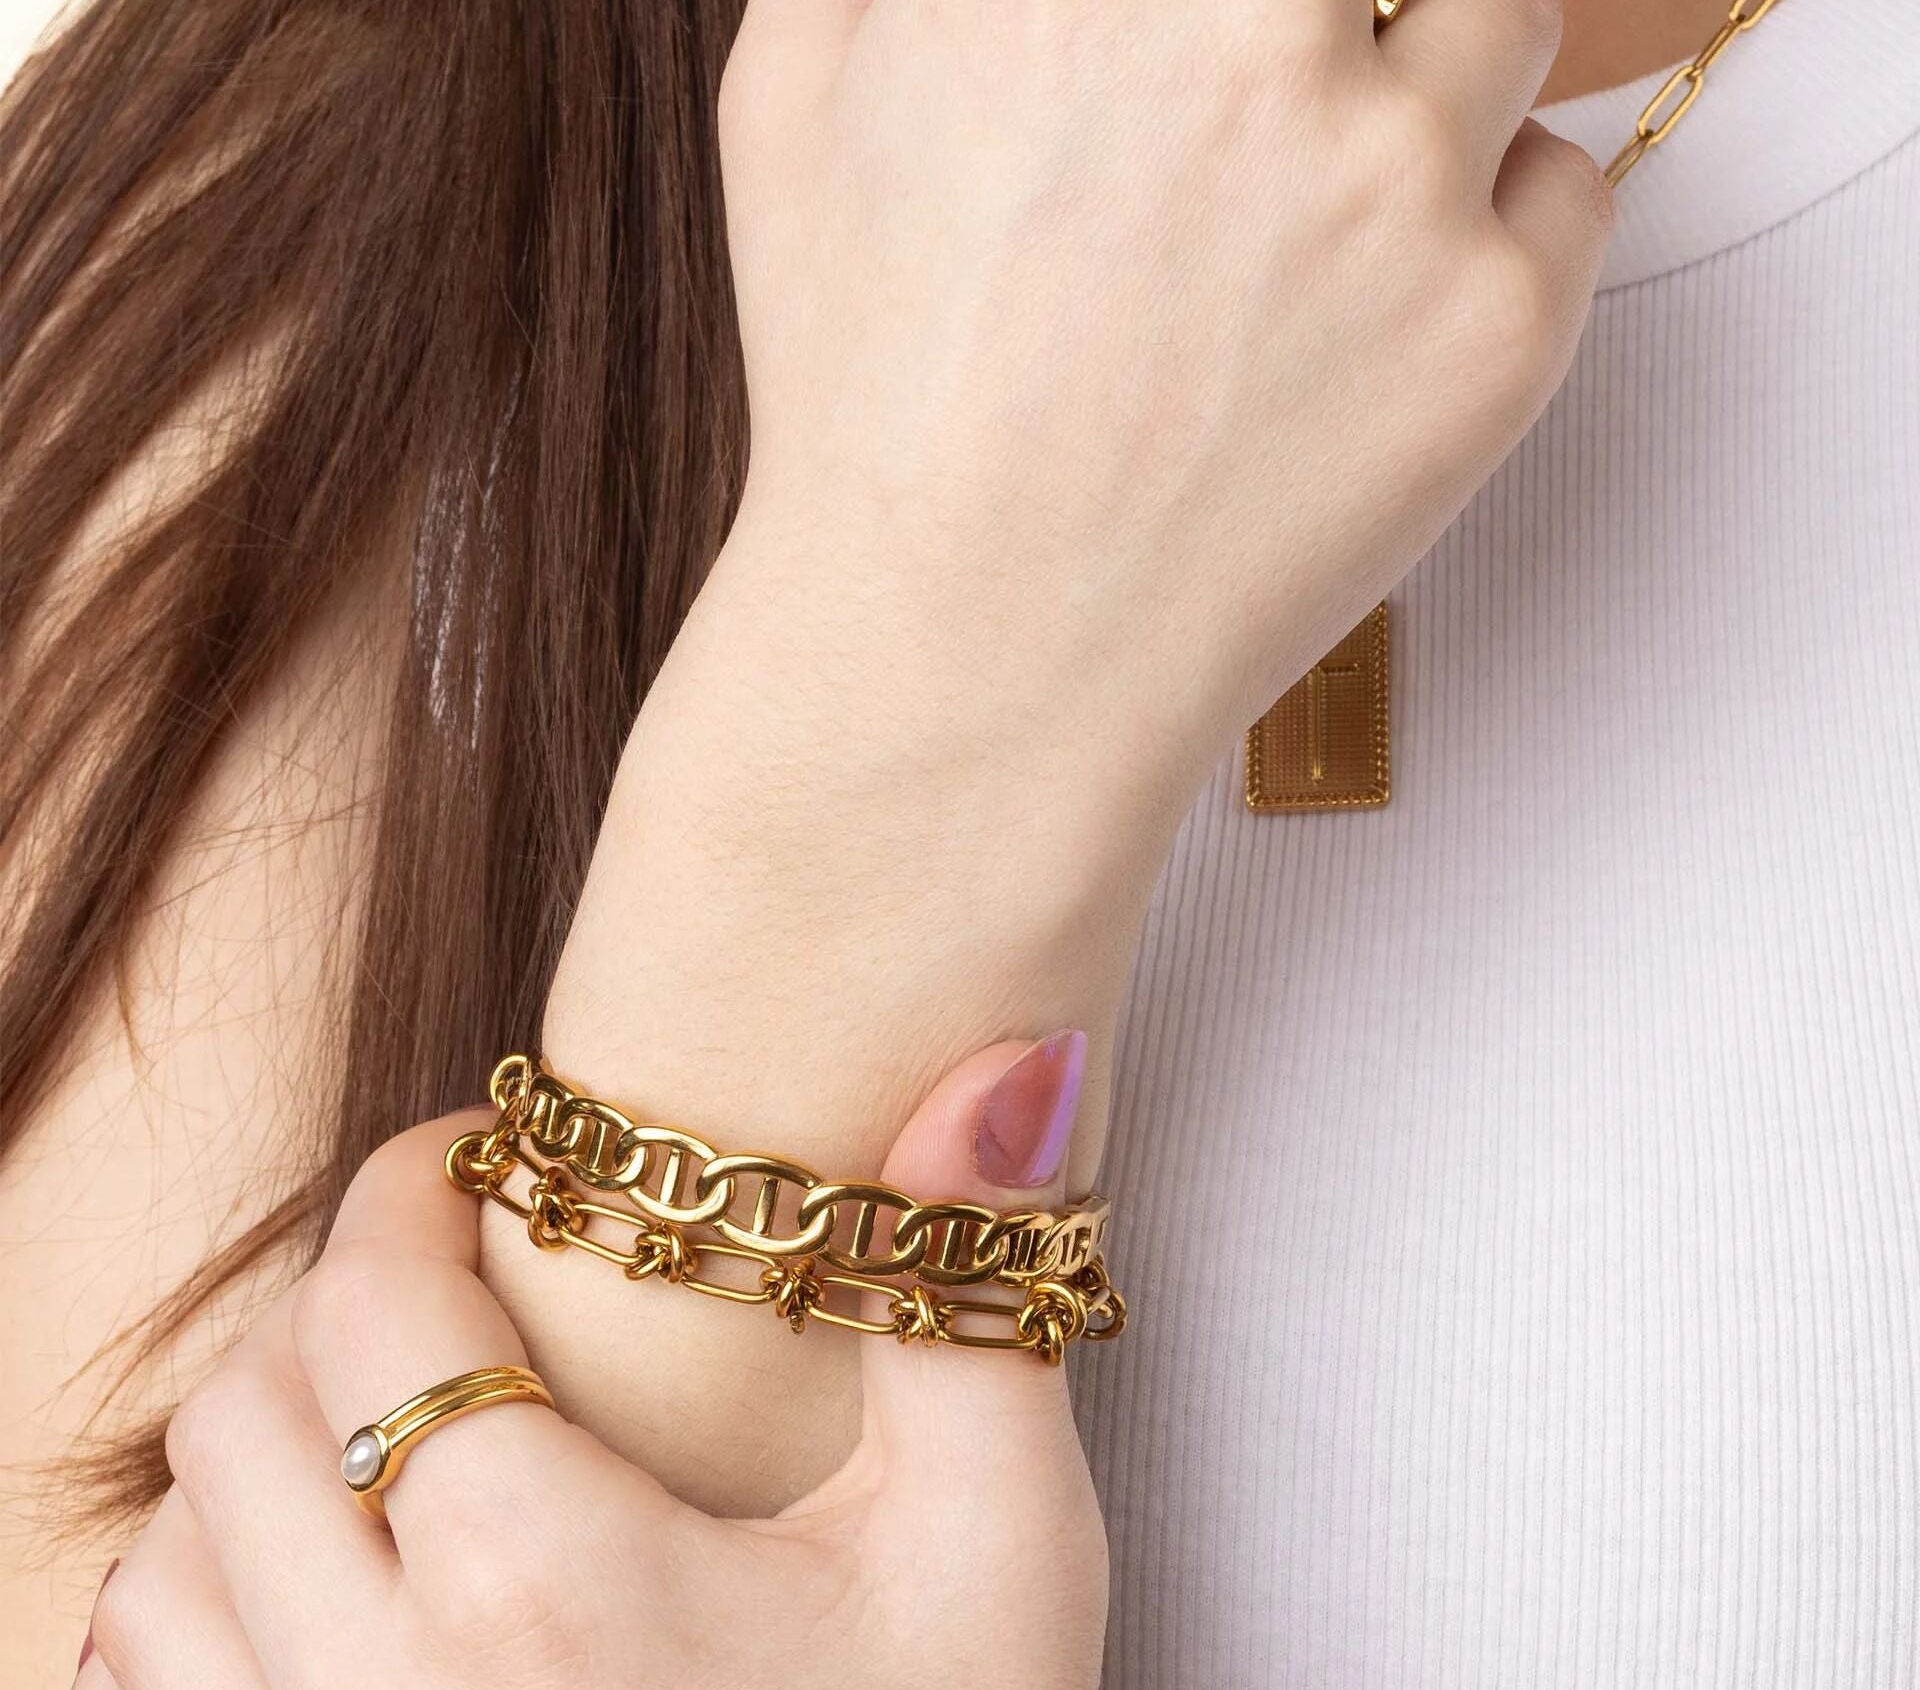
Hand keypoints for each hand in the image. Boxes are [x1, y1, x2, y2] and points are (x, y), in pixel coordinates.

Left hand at [83, 1042, 1105, 1689]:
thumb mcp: (1000, 1542)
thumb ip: (967, 1298)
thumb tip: (1002, 1067)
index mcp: (542, 1588)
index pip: (369, 1305)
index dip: (409, 1186)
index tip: (483, 1153)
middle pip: (244, 1415)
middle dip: (338, 1298)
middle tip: (456, 1265)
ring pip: (165, 1567)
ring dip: (257, 1450)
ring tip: (392, 1405)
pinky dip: (203, 1603)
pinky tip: (330, 1576)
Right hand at [702, 0, 1610, 815]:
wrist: (974, 657)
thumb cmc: (869, 384)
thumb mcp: (791, 104)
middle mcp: (1251, 20)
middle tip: (1183, 159)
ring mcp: (1396, 175)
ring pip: (1492, 3)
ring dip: (1406, 81)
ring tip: (1274, 242)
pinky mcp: (1504, 320)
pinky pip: (1562, 167)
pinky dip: (1478, 221)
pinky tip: (1346, 322)